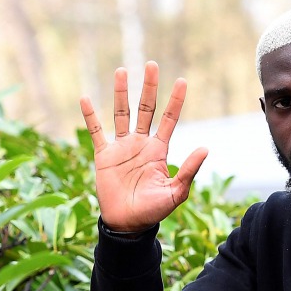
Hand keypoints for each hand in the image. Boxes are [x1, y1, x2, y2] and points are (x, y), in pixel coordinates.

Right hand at [79, 62, 207, 231]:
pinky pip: (96, 132)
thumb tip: (205, 148)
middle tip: (151, 65)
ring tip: (122, 71)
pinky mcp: (104, 155)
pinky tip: (85, 98)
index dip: (175, 101)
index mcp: (159, 150)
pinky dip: (89, 116)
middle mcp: (140, 143)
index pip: (169, 119)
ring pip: (121, 114)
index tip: (182, 81)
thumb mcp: (175, 192)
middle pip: (146, 109)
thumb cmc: (153, 211)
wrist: (127, 224)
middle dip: (149, 88)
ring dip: (122, 93)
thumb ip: (189, 170)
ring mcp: (121, 147)